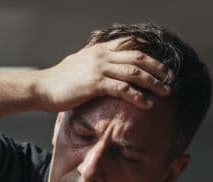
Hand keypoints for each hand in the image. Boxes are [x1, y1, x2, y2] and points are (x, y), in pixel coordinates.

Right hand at [33, 38, 172, 112]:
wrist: (42, 87)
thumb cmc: (59, 81)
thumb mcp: (80, 66)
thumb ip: (95, 63)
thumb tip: (105, 68)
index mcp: (100, 50)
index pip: (131, 46)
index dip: (149, 56)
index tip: (161, 67)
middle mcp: (102, 55)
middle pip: (138, 58)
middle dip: (158, 69)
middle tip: (171, 79)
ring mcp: (99, 68)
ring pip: (134, 72)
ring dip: (153, 83)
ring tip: (166, 93)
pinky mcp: (95, 84)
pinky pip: (122, 89)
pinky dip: (137, 96)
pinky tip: (147, 104)